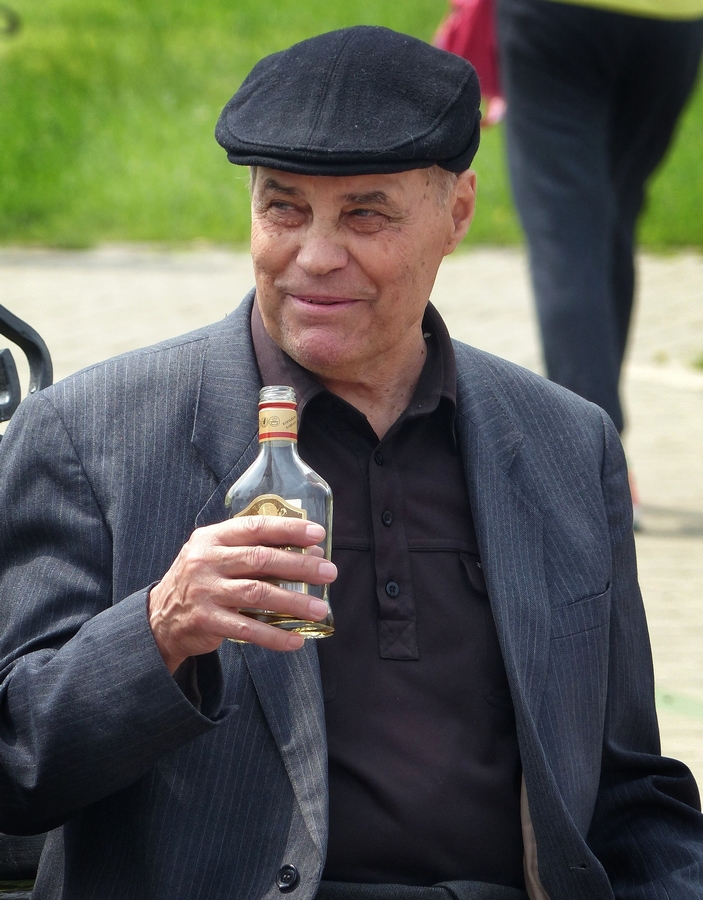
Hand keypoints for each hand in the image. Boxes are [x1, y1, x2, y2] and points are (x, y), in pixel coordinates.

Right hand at [148, 516, 336, 672]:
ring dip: (294, 602)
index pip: (255, 527)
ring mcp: (205, 591)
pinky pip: (247, 629)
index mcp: (212, 538)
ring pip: (258, 593)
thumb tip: (308, 551)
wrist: (160, 617)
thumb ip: (252, 549)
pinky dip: (274, 636)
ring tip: (320, 608)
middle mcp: (206, 561)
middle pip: (260, 559)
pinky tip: (296, 640)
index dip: (288, 529)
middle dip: (300, 565)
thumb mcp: (216, 554)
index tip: (317, 534)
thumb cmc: (202, 580)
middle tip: (328, 572)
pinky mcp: (206, 621)